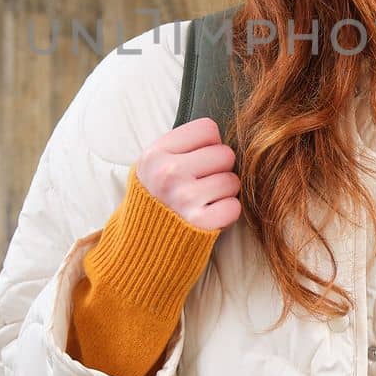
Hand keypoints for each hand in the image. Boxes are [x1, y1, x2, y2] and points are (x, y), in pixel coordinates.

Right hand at [136, 116, 242, 230]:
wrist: (141, 246)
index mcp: (156, 154)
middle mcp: (169, 173)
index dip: (208, 144)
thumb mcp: (152, 166)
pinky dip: (226, 214)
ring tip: (203, 201)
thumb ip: (179, 146)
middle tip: (201, 184)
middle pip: (225, 153)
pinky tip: (208, 216)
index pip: (207, 129)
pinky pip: (234, 206)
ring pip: (233, 180)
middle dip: (218, 169)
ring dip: (223, 193)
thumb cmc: (155, 200)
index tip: (197, 159)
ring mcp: (185, 198)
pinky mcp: (200, 223)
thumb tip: (219, 134)